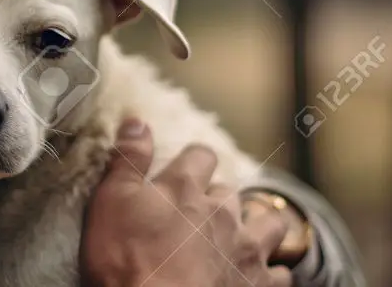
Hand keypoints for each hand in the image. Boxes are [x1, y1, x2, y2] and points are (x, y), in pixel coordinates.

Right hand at [79, 118, 292, 286]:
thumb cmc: (127, 258)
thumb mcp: (111, 200)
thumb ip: (127, 158)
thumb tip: (137, 120)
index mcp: (185, 188)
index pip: (200, 155)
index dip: (192, 160)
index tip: (183, 169)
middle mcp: (222, 212)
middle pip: (230, 191)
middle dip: (217, 197)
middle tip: (199, 211)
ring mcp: (245, 249)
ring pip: (269, 224)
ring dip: (260, 224)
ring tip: (244, 233)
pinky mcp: (258, 284)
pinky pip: (280, 273)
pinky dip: (272, 271)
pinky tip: (259, 274)